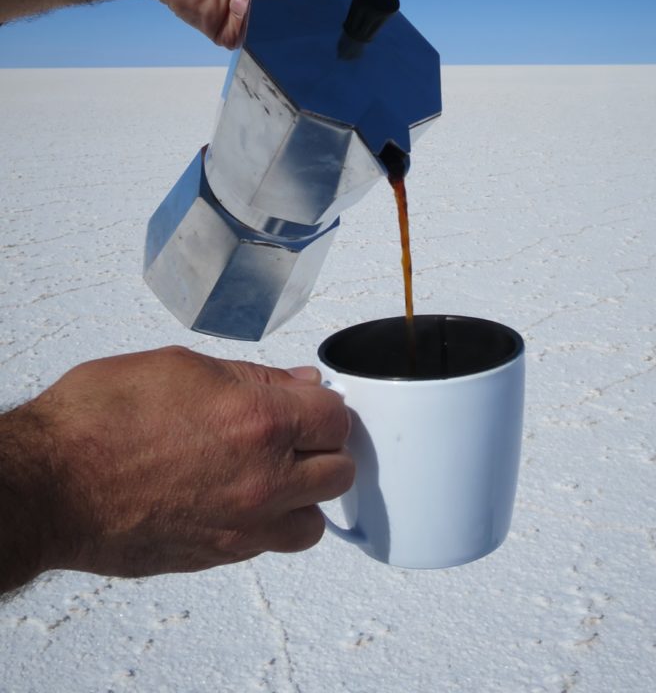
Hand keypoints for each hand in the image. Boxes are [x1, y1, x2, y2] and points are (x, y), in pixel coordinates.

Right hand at [9, 346, 351, 583]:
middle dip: (324, 447)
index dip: (324, 404)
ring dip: (304, 494)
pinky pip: (270, 545)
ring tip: (274, 471)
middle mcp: (262, 480)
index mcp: (259, 421)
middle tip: (296, 432)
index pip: (337, 418)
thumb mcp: (184, 366)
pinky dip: (270, 523)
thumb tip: (299, 383)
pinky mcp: (217, 555)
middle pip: (339, 472)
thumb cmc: (100, 417)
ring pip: (314, 521)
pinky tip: (241, 496)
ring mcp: (242, 526)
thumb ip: (255, 377)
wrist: (50, 482)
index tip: (310, 401)